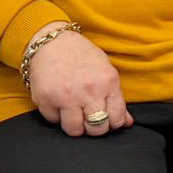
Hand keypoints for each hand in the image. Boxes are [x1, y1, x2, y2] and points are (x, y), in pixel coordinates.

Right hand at [24, 22, 131, 136]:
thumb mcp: (106, 71)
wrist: (52, 42)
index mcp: (108, 82)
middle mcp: (88, 91)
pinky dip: (57, 116)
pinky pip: (53, 121)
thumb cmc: (82, 56)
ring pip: (75, 130)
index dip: (113, 124)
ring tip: (74, 114)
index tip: (108, 120)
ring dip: (75, 126)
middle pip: (97, 129)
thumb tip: (127, 123)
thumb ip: (116, 98)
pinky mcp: (45, 100)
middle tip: (90, 119)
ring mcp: (66, 97)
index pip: (117, 119)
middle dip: (95, 128)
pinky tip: (59, 103)